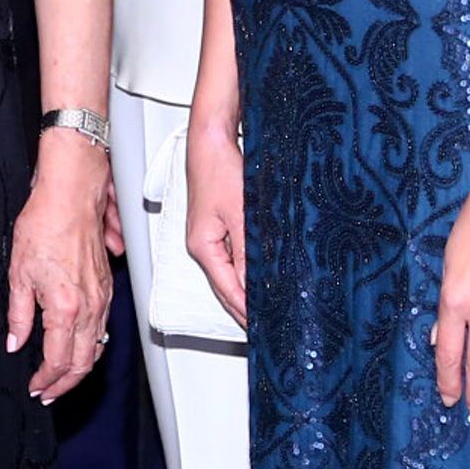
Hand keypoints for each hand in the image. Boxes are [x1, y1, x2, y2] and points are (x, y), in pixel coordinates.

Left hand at [7, 143, 115, 402]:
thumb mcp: (19, 274)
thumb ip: (18, 315)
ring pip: (97, 348)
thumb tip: (15, 342)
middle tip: (49, 393)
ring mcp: (103, 299)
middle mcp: (90, 308)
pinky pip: (103, 329)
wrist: (71, 197)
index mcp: (65, 308)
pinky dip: (91, 347)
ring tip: (61, 378)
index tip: (35, 388)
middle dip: (65, 383)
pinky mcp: (107, 289)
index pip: (58, 359)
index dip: (46, 380)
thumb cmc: (44, 226)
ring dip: (80, 368)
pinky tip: (78, 348)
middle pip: (83, 362)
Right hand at [183, 117, 247, 329]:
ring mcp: (210, 235)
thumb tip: (253, 287)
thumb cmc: (219, 170)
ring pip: (231, 271)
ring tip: (268, 305)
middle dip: (245, 306)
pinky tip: (261, 274)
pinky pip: (233, 256)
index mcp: (201, 246)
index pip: (226, 290)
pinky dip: (247, 269)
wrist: (212, 141)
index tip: (262, 328)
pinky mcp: (218, 224)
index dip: (245, 312)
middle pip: (225, 285)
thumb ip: (247, 254)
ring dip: (248, 288)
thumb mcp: (241, 216)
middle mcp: (202, 244)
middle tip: (268, 324)